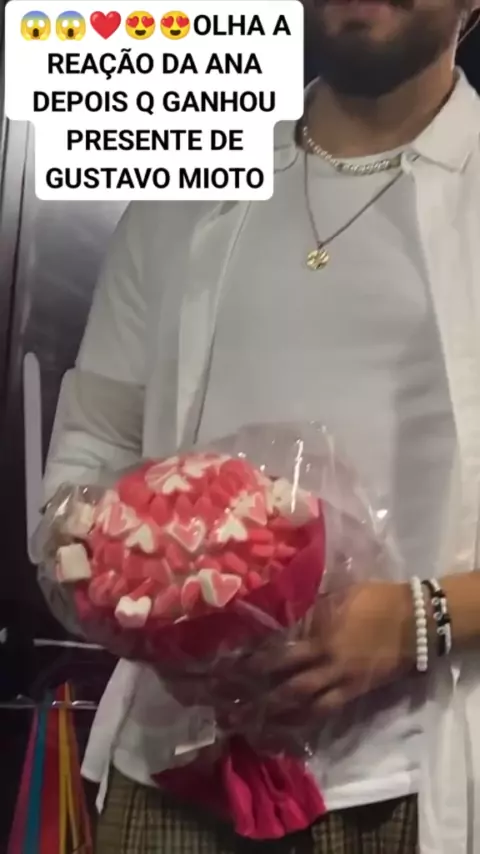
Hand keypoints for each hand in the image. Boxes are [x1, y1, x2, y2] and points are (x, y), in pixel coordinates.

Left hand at [235, 582, 416, 723]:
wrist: (413, 621)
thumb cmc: (374, 599)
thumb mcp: (337, 596)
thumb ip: (310, 610)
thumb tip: (281, 616)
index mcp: (320, 632)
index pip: (279, 649)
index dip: (255, 660)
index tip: (230, 666)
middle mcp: (326, 659)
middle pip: (285, 681)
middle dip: (257, 693)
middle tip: (228, 703)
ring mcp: (341, 679)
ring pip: (302, 702)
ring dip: (275, 713)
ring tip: (249, 723)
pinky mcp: (354, 693)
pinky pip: (324, 711)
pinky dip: (303, 721)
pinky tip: (285, 729)